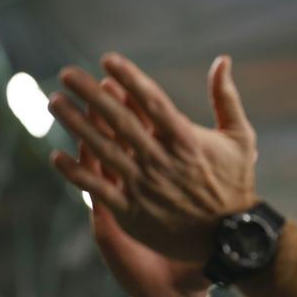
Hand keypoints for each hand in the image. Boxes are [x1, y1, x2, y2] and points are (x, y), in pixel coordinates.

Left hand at [49, 53, 257, 261]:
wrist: (231, 236)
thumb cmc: (236, 182)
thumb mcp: (241, 137)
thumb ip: (227, 97)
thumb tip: (222, 60)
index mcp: (187, 140)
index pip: (153, 102)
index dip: (129, 78)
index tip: (108, 59)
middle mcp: (162, 161)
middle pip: (120, 122)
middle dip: (92, 95)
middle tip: (68, 73)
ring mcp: (145, 187)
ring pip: (103, 150)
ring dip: (77, 125)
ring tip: (56, 102)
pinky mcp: (134, 212)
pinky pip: (98, 189)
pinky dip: (76, 173)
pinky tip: (57, 156)